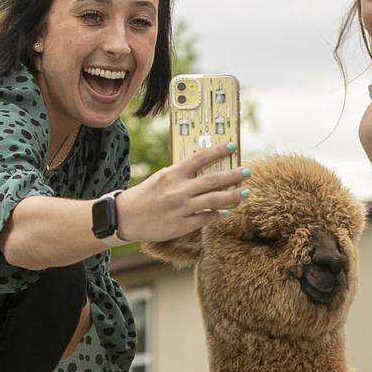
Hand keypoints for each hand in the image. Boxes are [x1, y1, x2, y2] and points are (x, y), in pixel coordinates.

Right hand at [116, 144, 248, 243]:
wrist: (125, 218)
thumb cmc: (144, 196)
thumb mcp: (161, 178)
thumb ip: (181, 174)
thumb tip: (204, 169)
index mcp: (172, 174)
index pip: (200, 158)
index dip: (218, 151)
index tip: (233, 146)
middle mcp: (179, 190)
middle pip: (213, 180)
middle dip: (233, 175)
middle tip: (247, 171)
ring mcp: (182, 209)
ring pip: (214, 200)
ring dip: (233, 196)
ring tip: (245, 193)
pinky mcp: (182, 225)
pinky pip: (206, 218)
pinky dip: (218, 215)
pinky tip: (225, 212)